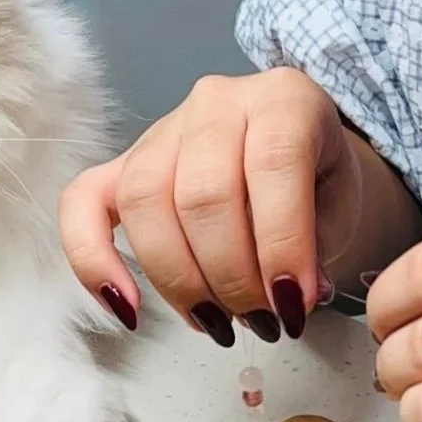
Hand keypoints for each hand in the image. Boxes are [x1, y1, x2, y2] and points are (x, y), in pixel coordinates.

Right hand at [59, 69, 360, 342]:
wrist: (295, 162)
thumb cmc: (317, 186)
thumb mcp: (340, 209)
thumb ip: (316, 249)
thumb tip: (288, 299)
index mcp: (282, 99)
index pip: (273, 164)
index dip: (281, 245)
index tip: (294, 305)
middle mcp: (216, 103)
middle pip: (203, 194)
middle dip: (232, 278)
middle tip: (261, 321)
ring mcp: (161, 132)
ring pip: (145, 202)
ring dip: (179, 281)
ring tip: (216, 322)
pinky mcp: (120, 167)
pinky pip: (81, 205)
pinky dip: (94, 262)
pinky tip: (126, 309)